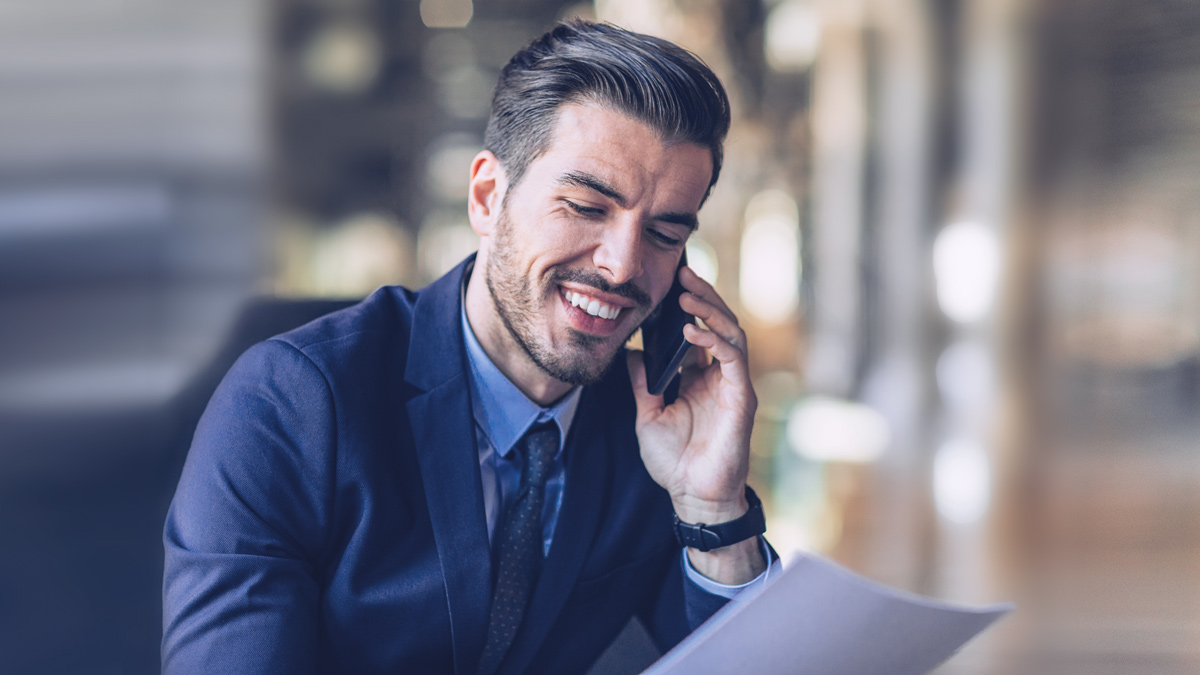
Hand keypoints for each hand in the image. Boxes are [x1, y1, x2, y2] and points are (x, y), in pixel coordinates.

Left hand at [626, 266, 757, 526]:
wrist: (693, 496)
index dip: (687, 305)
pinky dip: (714, 339)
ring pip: (731, 332)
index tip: (669, 282)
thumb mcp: (647, 414)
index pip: (698, 329)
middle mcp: (720, 375)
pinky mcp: (742, 397)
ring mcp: (733, 384)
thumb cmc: (674, 461)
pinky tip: (692, 330)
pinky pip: (733, 358)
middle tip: (682, 274)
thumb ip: (641, 383)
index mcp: (699, 376)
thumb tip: (629, 353)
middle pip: (718, 322)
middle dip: (701, 296)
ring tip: (685, 296)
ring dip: (709, 310)